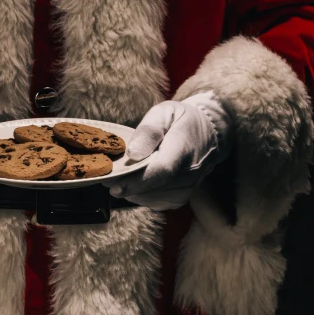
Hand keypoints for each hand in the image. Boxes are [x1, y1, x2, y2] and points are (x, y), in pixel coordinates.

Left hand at [105, 91, 231, 210]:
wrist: (208, 135)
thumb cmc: (180, 121)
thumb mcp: (164, 112)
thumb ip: (148, 131)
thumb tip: (133, 154)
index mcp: (184, 147)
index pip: (162, 170)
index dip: (136, 180)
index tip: (112, 184)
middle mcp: (189, 173)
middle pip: (152, 186)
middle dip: (124, 183)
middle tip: (105, 174)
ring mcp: (186, 189)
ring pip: (149, 197)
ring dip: (130, 188)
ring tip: (119, 173)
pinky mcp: (179, 199)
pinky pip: (152, 201)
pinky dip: (138, 193)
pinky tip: (134, 180)